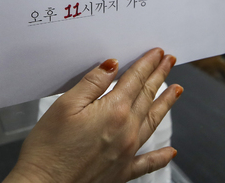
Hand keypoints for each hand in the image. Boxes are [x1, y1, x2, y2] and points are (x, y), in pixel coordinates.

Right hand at [5, 48, 181, 182]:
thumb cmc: (48, 150)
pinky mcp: (121, 173)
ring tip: (177, 90)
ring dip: (165, 104)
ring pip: (152, 122)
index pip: (135, 80)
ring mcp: (127, 153)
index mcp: (113, 111)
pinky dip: (161, 156)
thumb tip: (112, 65)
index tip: (157, 53)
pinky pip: (147, 162)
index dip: (147, 63)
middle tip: (169, 61)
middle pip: (147, 97)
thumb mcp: (65, 106)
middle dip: (159, 76)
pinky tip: (171, 152)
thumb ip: (92, 83)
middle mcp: (126, 131)